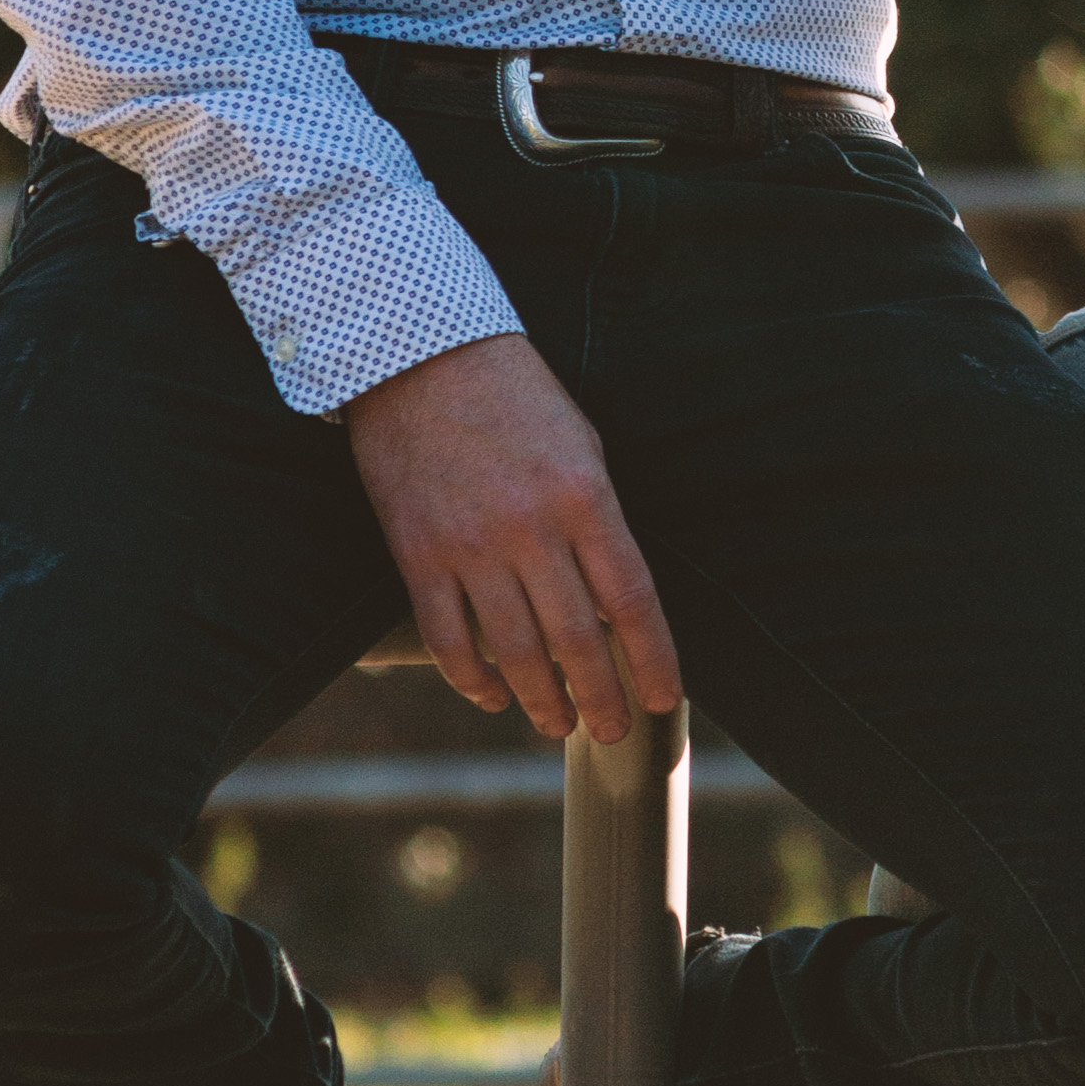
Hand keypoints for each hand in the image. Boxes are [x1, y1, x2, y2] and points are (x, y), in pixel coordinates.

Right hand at [348, 332, 681, 738]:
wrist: (418, 355)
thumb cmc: (514, 395)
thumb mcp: (580, 443)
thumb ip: (597, 519)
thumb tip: (612, 600)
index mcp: (583, 495)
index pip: (631, 600)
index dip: (653, 658)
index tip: (666, 694)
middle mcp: (530, 529)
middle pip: (577, 640)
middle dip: (603, 697)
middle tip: (616, 730)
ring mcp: (470, 546)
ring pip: (515, 652)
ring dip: (542, 700)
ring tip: (558, 726)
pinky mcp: (418, 555)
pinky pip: (448, 638)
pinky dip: (472, 679)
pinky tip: (492, 696)